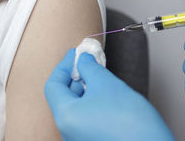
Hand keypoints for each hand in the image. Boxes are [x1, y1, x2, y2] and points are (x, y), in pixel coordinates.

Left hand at [45, 49, 174, 140]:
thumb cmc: (131, 122)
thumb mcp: (107, 84)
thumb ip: (90, 68)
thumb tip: (83, 59)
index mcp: (65, 117)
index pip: (54, 85)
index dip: (64, 66)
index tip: (76, 53)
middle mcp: (68, 132)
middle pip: (64, 97)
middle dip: (76, 77)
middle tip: (90, 62)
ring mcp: (79, 139)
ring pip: (76, 108)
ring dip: (85, 90)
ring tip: (102, 78)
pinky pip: (86, 119)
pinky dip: (92, 103)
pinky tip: (107, 96)